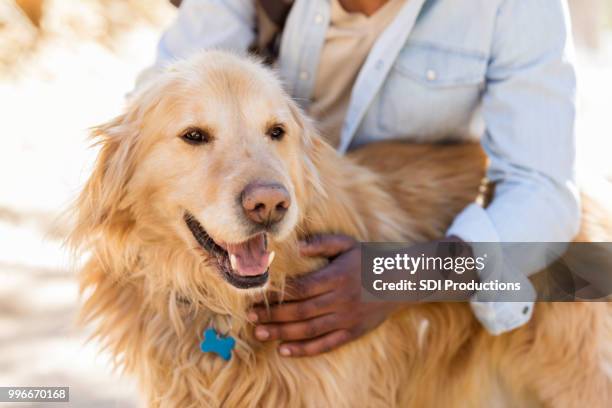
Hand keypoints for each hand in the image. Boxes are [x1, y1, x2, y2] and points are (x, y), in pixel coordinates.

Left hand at [249, 234, 402, 356]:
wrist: (400, 281)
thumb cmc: (368, 259)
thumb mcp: (347, 244)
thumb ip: (321, 243)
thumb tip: (295, 247)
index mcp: (337, 277)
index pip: (301, 288)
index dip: (278, 294)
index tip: (259, 296)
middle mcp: (341, 300)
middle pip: (301, 311)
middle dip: (273, 316)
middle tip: (251, 318)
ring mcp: (347, 319)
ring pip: (309, 330)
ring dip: (282, 333)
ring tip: (260, 334)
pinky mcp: (353, 332)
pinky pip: (325, 344)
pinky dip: (304, 350)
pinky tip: (284, 350)